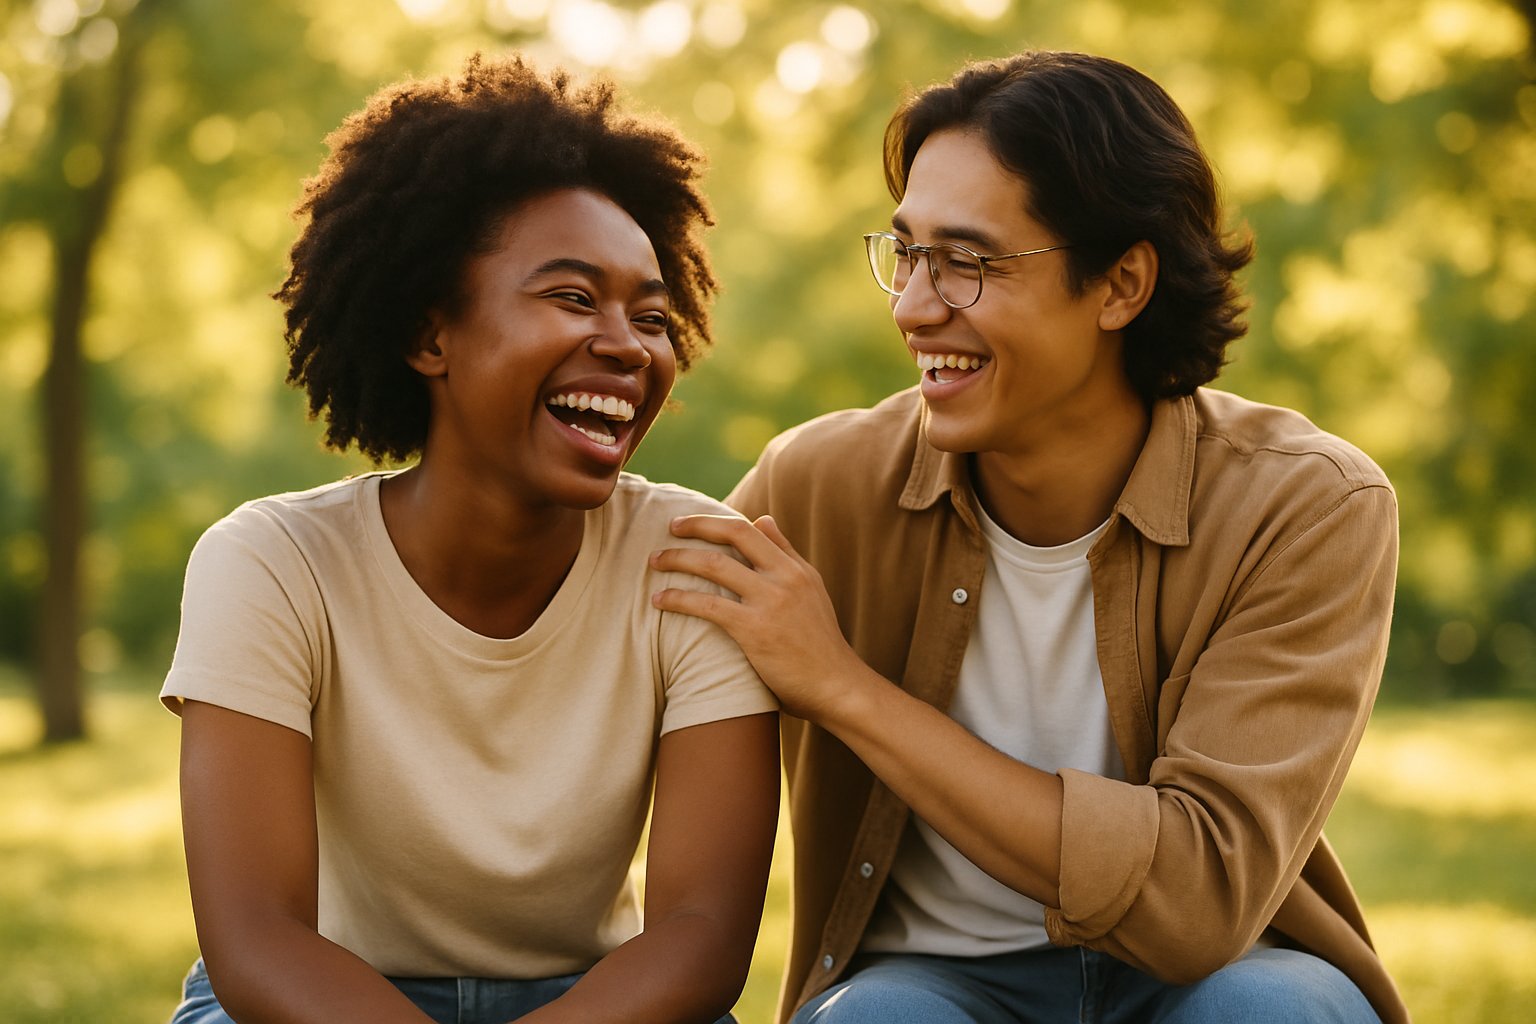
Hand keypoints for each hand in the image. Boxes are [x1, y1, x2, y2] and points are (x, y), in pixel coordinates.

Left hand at [650, 514, 868, 720]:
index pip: (750, 529)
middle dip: (696, 526)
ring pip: (715, 565)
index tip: (689, 523)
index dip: (714, 521)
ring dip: (679, 559)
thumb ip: (786, 555)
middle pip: (733, 534)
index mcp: (796, 568)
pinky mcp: (755, 630)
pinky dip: (679, 598)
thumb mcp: (811, 590)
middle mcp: (785, 577)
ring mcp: (770, 602)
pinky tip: (659, 601)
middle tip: (668, 528)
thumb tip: (763, 519)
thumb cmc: (819, 644)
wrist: (836, 687)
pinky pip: (708, 605)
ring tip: (654, 562)